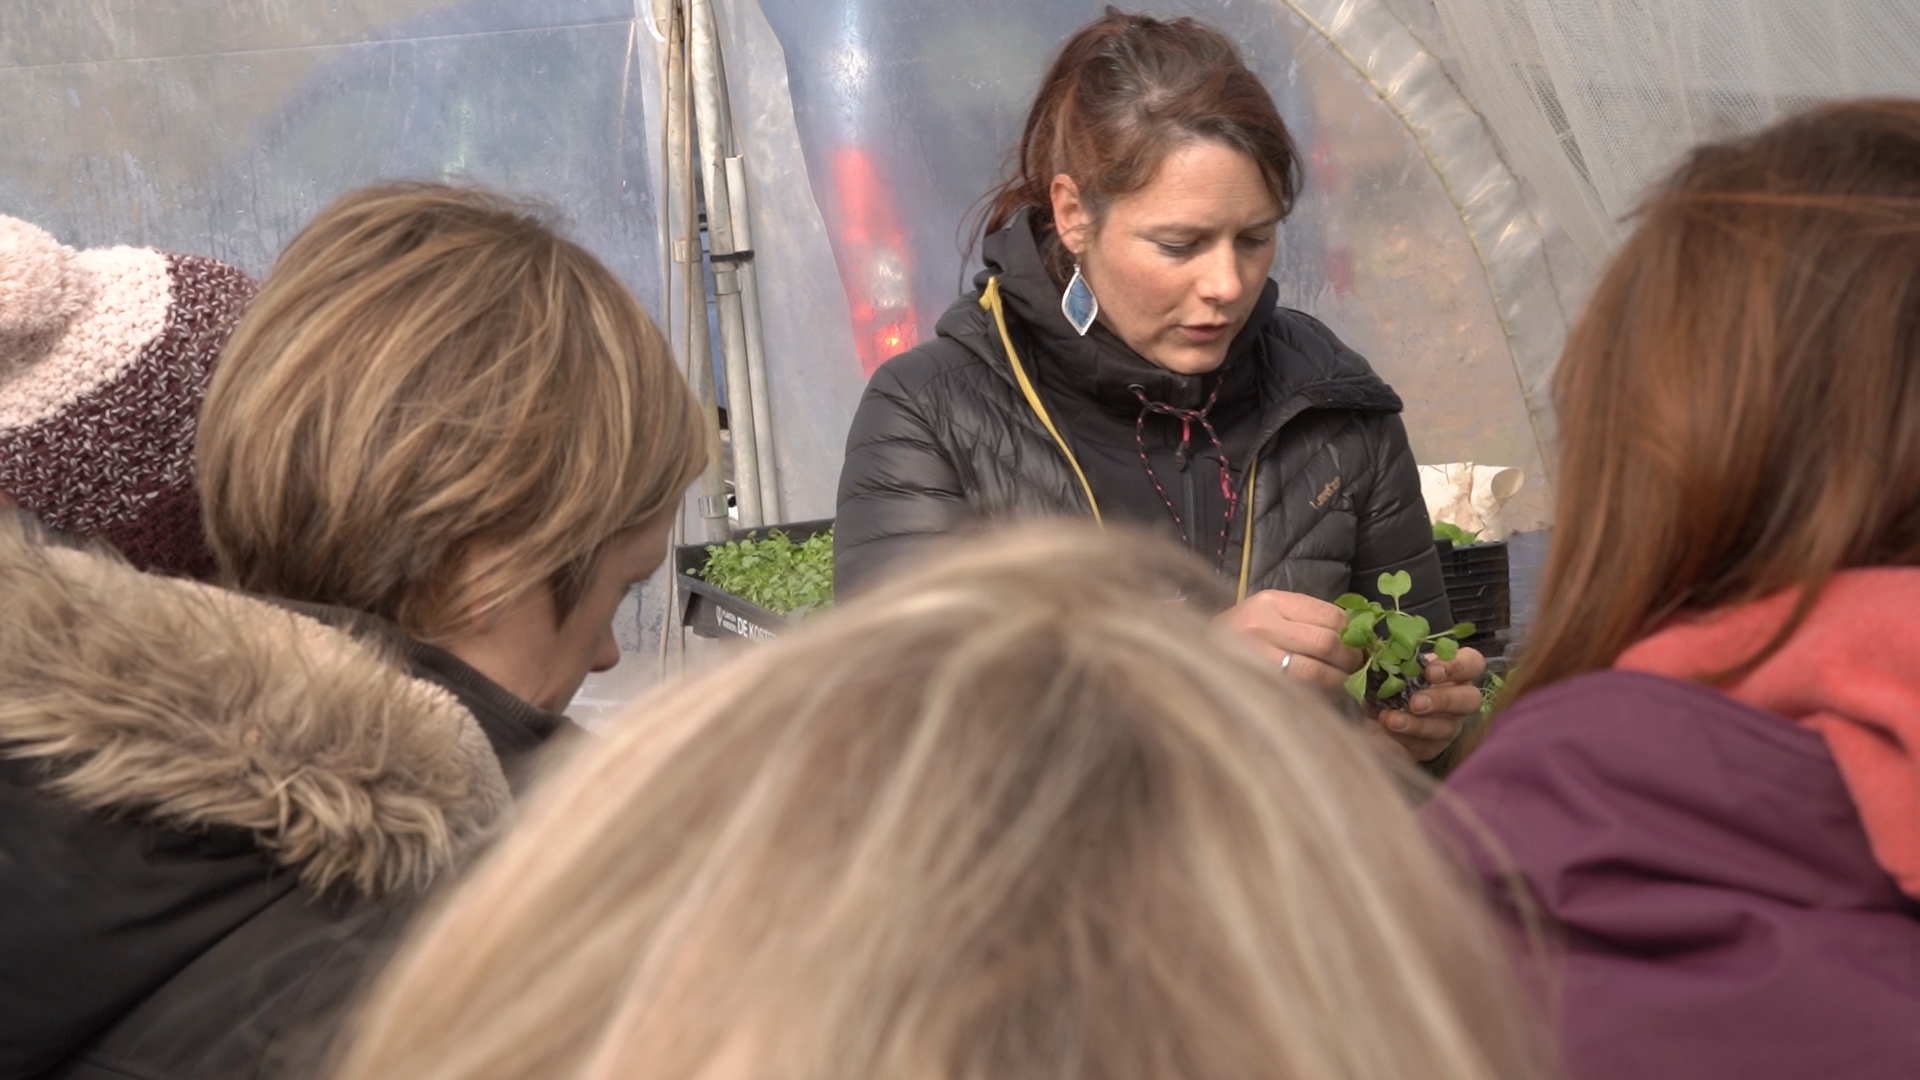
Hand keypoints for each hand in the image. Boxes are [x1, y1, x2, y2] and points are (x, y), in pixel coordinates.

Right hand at [1214, 589, 1362, 693]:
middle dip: (1352, 657)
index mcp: (1270, 602)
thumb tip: (1357, 631)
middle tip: (1360, 665)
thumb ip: (1308, 616)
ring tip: (1347, 681)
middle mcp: (1261, 626)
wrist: (1196, 652)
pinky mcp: (1256, 683)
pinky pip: (1301, 690)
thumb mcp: (1271, 610)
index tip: (1361, 641)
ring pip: (1316, 671)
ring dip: (1341, 680)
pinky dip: (1323, 693)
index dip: (1354, 631)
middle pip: (1327, 642)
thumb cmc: (1243, 631)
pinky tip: (1328, 692)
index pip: (1330, 615)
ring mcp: (1256, 657)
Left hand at [1375, 646, 1485, 761]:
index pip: (1471, 663)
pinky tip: (1389, 730)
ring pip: (1449, 727)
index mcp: (1447, 668)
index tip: (1429, 672)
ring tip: (1391, 719)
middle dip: (1443, 700)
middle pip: (1470, 699)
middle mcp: (1454, 695)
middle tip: (1415, 702)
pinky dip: (1407, 738)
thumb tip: (1367, 640)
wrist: (1351, 717)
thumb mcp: (1370, 661)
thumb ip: (1374, 649)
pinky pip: (1429, 745)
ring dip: (1420, 724)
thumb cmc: (1371, 681)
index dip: (1456, 666)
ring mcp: (1447, 724)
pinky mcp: (1432, 746)